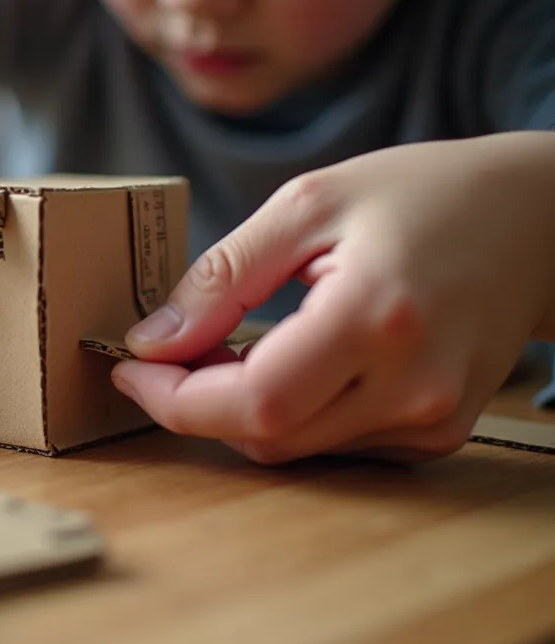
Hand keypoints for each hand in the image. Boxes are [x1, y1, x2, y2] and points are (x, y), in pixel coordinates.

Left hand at [110, 132, 554, 464]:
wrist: (536, 220)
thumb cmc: (421, 194)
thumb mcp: (308, 205)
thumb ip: (222, 277)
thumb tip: (150, 341)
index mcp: (378, 318)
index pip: (252, 401)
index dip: (175, 398)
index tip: (129, 367)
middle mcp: (413, 386)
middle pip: (265, 436)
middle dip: (195, 403)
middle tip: (165, 352)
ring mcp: (431, 420)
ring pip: (292, 448)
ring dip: (237, 409)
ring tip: (225, 347)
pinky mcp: (436, 434)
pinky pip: (331, 444)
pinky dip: (288, 414)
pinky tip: (283, 363)